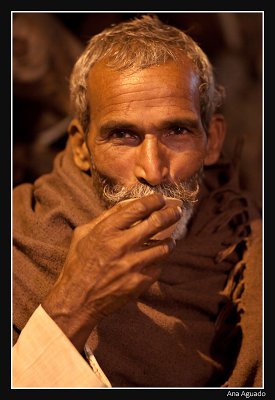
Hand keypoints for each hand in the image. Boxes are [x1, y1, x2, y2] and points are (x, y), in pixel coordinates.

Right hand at [42, 193, 181, 350]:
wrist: (77, 301)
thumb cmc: (77, 265)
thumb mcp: (83, 234)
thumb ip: (104, 218)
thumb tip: (126, 204)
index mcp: (107, 230)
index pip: (139, 208)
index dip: (154, 201)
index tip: (161, 199)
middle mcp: (122, 245)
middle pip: (157, 223)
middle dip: (171, 214)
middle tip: (177, 211)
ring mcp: (133, 265)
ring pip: (164, 247)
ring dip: (170, 240)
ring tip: (170, 239)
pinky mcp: (140, 282)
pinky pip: (158, 267)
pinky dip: (159, 261)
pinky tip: (156, 260)